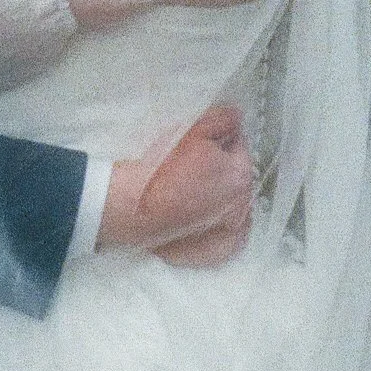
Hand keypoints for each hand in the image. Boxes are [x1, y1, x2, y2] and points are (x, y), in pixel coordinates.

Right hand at [97, 104, 251, 269]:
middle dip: (223, 170)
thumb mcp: (191, 131)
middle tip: (196, 165)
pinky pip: (224, 239)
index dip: (220, 141)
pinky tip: (203, 219)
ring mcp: (227, 235)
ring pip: (233, 209)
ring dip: (223, 199)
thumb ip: (221, 120)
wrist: (129, 206)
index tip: (202, 142)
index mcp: (240, 176)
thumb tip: (237, 117)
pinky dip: (218, 228)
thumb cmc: (160, 166)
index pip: (239, 148)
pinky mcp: (211, 253)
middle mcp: (240, 208)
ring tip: (197, 191)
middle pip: (236, 179)